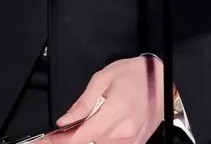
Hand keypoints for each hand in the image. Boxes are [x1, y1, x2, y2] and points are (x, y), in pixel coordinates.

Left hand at [46, 56, 165, 143]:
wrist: (167, 79)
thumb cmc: (137, 74)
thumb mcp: (105, 77)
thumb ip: (84, 101)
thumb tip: (65, 120)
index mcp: (115, 113)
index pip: (80, 136)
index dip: (59, 141)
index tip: (43, 141)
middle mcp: (124, 132)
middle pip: (87, 143)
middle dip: (70, 138)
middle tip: (58, 131)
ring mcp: (131, 140)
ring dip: (85, 138)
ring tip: (80, 126)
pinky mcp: (136, 143)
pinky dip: (100, 139)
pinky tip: (96, 128)